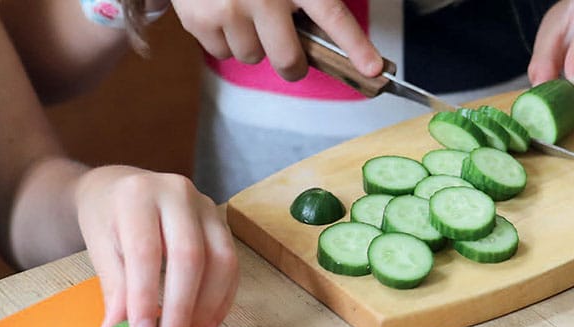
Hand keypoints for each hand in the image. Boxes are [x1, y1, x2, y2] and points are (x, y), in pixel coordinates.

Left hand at [75, 166, 238, 326]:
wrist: (121, 188)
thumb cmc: (107, 218)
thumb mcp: (100, 248)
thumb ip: (114, 290)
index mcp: (138, 195)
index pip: (146, 251)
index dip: (146, 297)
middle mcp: (177, 193)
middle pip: (189, 256)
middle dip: (181, 310)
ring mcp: (205, 206)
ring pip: (220, 261)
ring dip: (206, 309)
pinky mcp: (222, 223)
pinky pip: (232, 267)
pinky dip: (221, 302)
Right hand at [171, 0, 380, 80]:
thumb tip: (326, 36)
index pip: (332, 16)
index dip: (355, 45)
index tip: (373, 70)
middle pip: (287, 60)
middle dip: (291, 65)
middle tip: (290, 56)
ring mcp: (229, 10)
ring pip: (252, 57)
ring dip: (252, 43)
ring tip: (244, 11)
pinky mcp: (200, 21)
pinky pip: (222, 53)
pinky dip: (224, 39)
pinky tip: (222, 11)